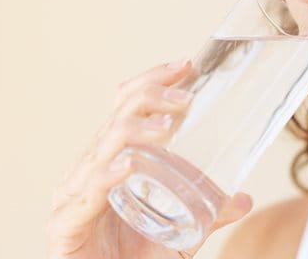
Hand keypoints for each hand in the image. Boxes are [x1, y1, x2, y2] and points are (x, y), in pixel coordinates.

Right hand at [47, 60, 252, 257]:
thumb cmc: (134, 257)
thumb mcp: (180, 232)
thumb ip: (208, 214)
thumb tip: (243, 198)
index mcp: (111, 159)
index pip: (125, 107)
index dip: (151, 82)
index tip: (184, 67)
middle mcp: (90, 169)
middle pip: (116, 117)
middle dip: (151, 98)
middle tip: (187, 99)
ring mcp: (74, 194)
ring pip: (101, 147)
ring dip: (135, 130)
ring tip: (167, 125)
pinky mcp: (65, 224)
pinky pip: (84, 194)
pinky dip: (106, 176)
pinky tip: (128, 166)